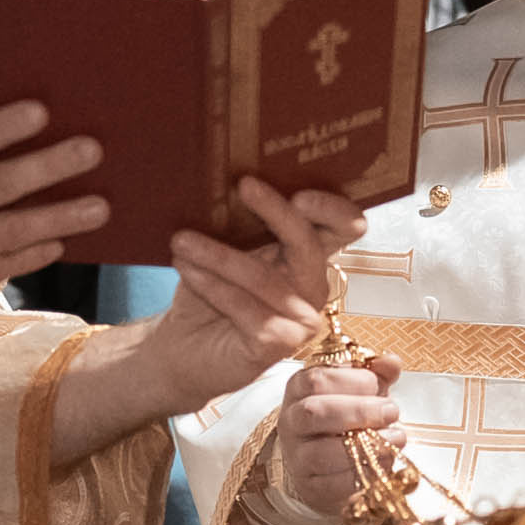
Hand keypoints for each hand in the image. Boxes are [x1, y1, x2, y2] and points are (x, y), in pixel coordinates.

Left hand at [142, 177, 367, 412]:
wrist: (182, 348)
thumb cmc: (206, 292)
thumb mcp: (226, 248)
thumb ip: (243, 221)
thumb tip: (235, 176)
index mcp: (308, 258)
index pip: (342, 228)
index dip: (333, 208)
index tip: (300, 191)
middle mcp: (313, 287)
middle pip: (308, 244)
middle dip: (276, 211)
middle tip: (244, 185)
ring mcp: (301, 320)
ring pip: (265, 277)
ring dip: (219, 254)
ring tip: (182, 240)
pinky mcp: (278, 345)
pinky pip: (245, 306)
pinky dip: (212, 285)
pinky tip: (185, 268)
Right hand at [277, 355, 405, 516]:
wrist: (330, 462)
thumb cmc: (347, 417)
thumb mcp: (360, 389)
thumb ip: (376, 374)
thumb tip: (391, 362)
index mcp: (300, 389)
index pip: (317, 379)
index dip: (352, 381)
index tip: (380, 384)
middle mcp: (292, 421)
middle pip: (314, 412)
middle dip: (359, 411)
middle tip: (392, 411)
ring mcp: (296, 456)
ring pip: (321, 452)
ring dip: (365, 445)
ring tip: (396, 437)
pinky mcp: (310, 487)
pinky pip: (333, 484)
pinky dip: (363, 474)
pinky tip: (385, 461)